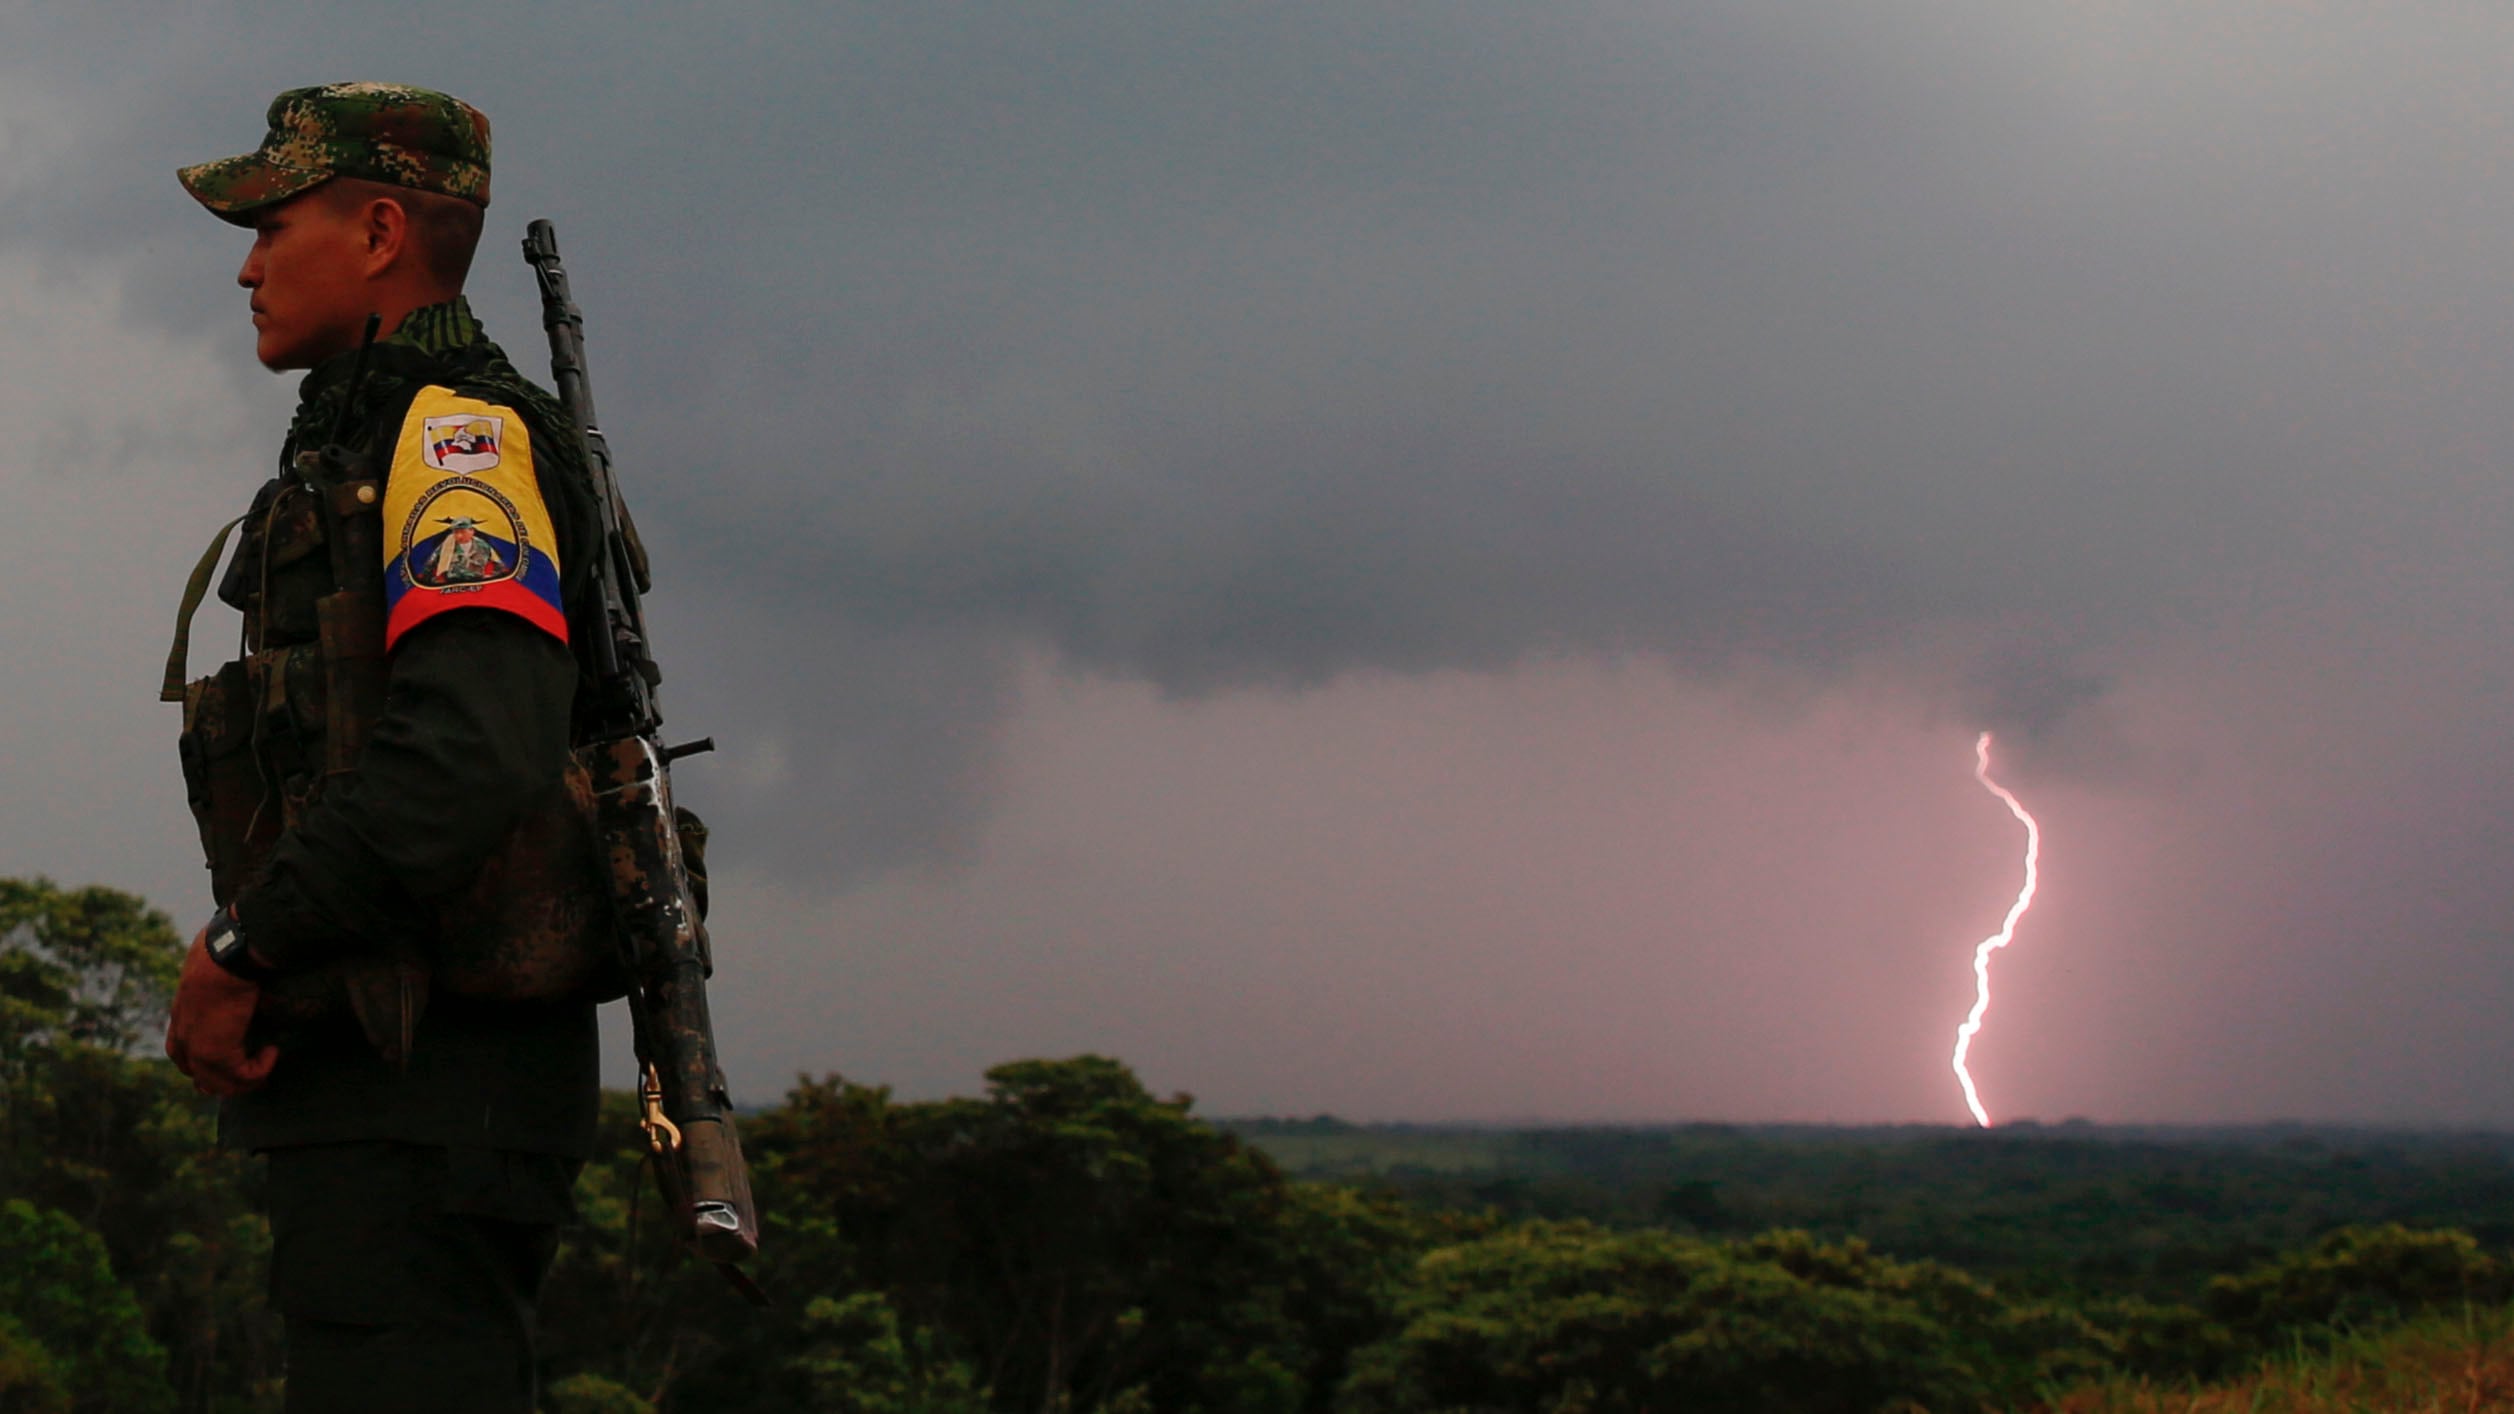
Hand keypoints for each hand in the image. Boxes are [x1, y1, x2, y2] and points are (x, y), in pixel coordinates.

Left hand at [164, 923, 278, 1096]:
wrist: (227, 956)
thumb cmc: (225, 950)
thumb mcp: (214, 965)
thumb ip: (217, 976)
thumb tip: (237, 964)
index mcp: (180, 1014)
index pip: (180, 1051)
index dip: (200, 1062)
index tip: (226, 1060)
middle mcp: (184, 1034)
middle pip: (196, 1074)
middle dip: (221, 1081)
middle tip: (250, 1075)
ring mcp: (197, 1046)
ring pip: (218, 1083)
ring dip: (245, 1079)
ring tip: (267, 1064)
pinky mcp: (217, 1052)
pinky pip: (240, 1076)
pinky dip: (259, 1071)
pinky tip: (272, 1052)